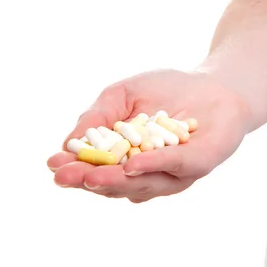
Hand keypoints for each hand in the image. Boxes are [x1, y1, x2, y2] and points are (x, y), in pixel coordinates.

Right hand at [47, 69, 251, 202]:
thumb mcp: (124, 95)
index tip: (52, 165)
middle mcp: (149, 174)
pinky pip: (175, 168)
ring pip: (142, 183)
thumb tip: (69, 141)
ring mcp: (174, 174)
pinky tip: (133, 163)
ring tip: (91, 176)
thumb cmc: (167, 90)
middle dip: (89, 181)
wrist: (214, 82)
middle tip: (65, 177)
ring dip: (116, 180)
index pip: (97, 170)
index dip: (75, 170)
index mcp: (127, 161)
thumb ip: (99, 116)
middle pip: (116, 184)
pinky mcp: (200, 164)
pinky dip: (153, 166)